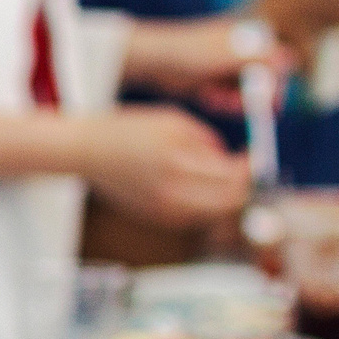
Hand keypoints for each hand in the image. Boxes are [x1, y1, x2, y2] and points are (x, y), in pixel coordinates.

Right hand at [77, 109, 251, 229]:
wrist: (87, 152)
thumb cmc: (127, 131)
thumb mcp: (174, 121)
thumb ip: (207, 141)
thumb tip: (230, 159)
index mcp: (178, 161)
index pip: (234, 176)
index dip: (250, 167)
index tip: (251, 155)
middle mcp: (172, 191)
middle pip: (229, 201)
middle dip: (242, 184)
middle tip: (241, 169)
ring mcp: (163, 208)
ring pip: (214, 213)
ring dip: (224, 197)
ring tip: (219, 177)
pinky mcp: (155, 217)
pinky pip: (194, 216)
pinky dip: (204, 204)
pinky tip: (197, 188)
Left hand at [121, 17, 290, 109]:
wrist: (153, 58)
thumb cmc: (189, 51)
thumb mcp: (226, 56)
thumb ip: (258, 59)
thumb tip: (291, 61)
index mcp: (250, 38)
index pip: (276, 64)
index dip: (274, 86)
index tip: (269, 103)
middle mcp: (242, 52)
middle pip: (261, 81)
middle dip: (252, 97)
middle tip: (236, 106)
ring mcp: (227, 67)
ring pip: (244, 92)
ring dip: (236, 101)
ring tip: (217, 99)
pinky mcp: (214, 80)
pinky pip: (228, 97)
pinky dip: (222, 101)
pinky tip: (208, 97)